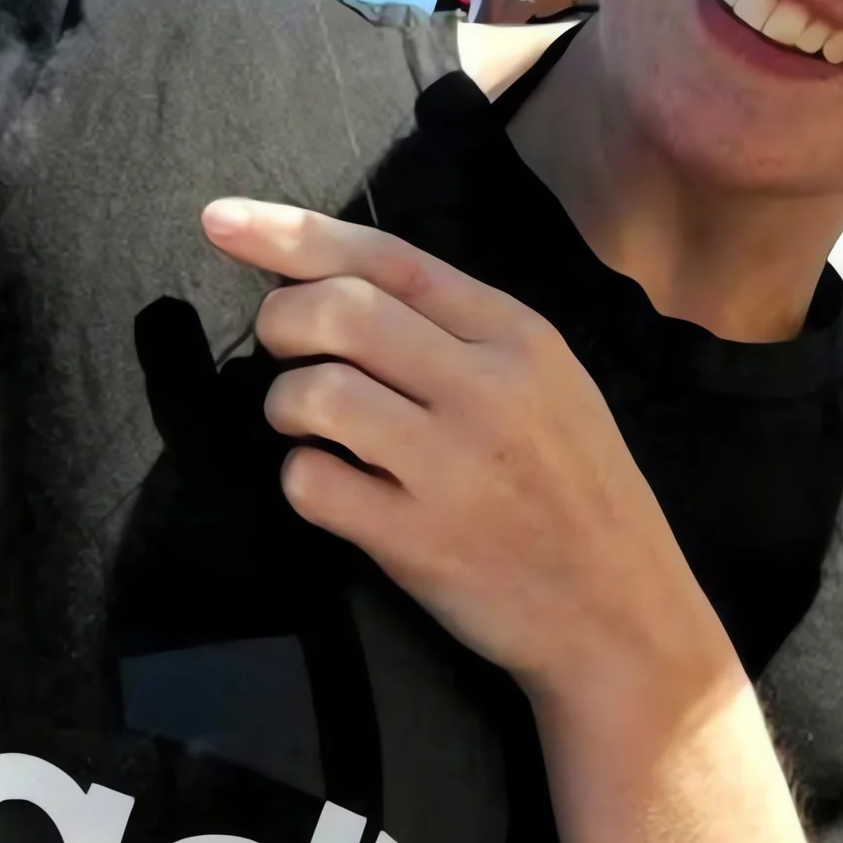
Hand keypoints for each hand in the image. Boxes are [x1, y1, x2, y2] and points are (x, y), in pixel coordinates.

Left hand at [201, 198, 734, 706]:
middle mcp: (488, 388)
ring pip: (314, 393)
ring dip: (284, 406)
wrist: (624, 621)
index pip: (384, 258)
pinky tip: (335, 491)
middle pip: (338, 312)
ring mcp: (454, 466)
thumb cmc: (571, 495)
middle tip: (282, 354)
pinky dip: (300, 480)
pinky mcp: (418, 539)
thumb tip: (330, 284)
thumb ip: (452, 333)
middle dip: (279, 324)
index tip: (219, 220)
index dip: (290, 234)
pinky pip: (310, 483)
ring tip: (310, 430)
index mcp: (517, 335)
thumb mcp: (546, 387)